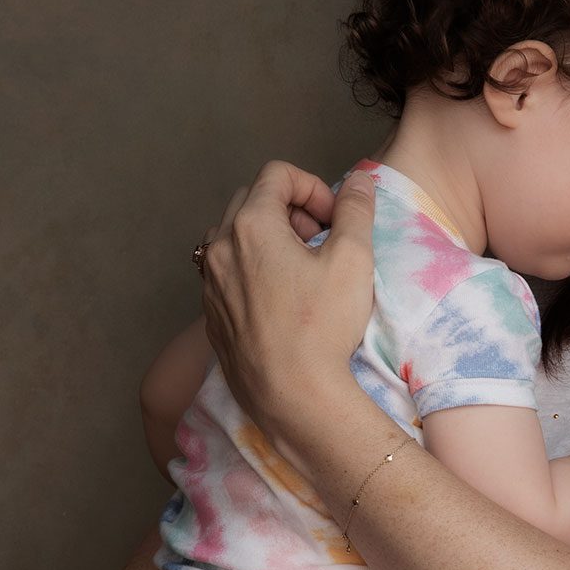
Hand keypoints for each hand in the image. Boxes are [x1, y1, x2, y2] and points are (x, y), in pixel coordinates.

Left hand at [199, 161, 376, 466]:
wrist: (292, 395)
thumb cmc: (322, 326)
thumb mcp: (353, 260)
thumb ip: (356, 211)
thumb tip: (360, 182)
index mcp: (251, 225)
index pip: (277, 174)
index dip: (313, 187)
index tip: (334, 220)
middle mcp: (219, 248)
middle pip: (251, 200)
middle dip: (289, 209)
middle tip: (320, 240)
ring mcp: (209, 283)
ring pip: (232, 237)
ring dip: (267, 238)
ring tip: (299, 268)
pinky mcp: (211, 315)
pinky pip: (226, 274)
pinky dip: (252, 270)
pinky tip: (282, 300)